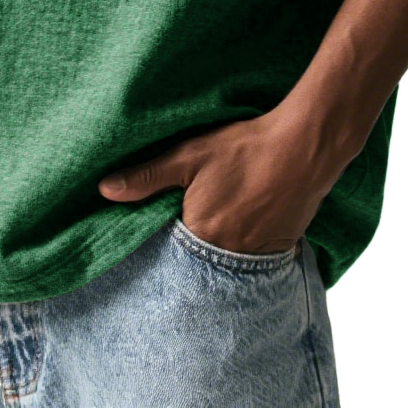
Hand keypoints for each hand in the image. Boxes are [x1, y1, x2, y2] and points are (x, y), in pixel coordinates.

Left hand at [98, 108, 345, 255]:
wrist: (303, 146)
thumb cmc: (244, 149)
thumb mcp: (188, 155)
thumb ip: (147, 177)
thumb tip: (105, 190)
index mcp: (200, 234)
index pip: (170, 253)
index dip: (164, 240)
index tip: (162, 228)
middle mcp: (228, 255)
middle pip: (200, 261)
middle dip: (192, 248)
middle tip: (193, 223)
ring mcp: (258, 256)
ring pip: (228, 261)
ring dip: (220, 248)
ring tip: (219, 223)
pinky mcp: (281, 247)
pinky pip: (255, 259)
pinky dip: (246, 245)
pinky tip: (244, 223)